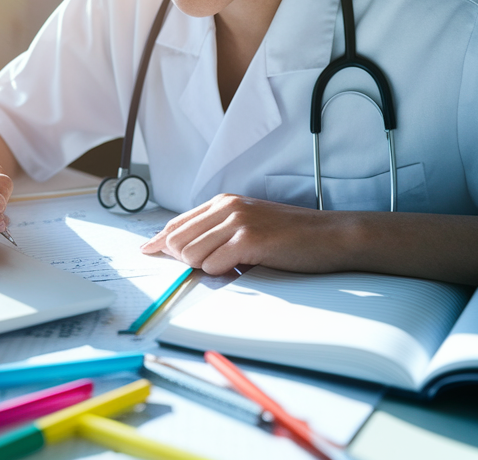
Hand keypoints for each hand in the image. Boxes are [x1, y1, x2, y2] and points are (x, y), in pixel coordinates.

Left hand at [140, 193, 334, 275]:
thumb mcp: (249, 226)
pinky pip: (214, 265)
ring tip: (229, 268)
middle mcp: (226, 207)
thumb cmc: (291, 236)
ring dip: (204, 269)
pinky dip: (221, 274)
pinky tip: (240, 269)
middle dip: (183, 261)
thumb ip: (218, 233)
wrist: (330, 236)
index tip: (147, 251)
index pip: (177, 223)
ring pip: (191, 254)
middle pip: (177, 240)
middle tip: (208, 268)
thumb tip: (184, 252)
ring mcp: (237, 221)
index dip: (160, 241)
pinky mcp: (249, 239)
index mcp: (223, 202)